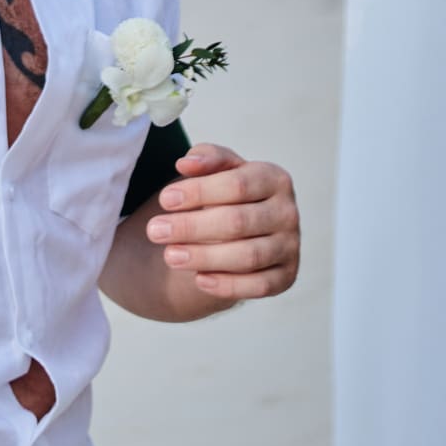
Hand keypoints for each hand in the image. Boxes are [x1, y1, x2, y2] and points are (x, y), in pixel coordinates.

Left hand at [146, 142, 300, 303]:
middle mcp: (288, 212)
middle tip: (155, 231)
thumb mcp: (219, 170)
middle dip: (192, 227)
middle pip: (238, 222)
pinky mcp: (286, 277)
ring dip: (205, 257)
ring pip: (248, 256)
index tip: (164, 200)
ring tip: (170, 256)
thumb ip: (206, 158)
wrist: (245, 229)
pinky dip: (228, 285)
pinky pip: (259, 286)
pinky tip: (199, 280)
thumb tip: (186, 163)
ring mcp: (290, 247)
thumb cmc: (228, 193)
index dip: (199, 192)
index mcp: (275, 178)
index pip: (237, 185)